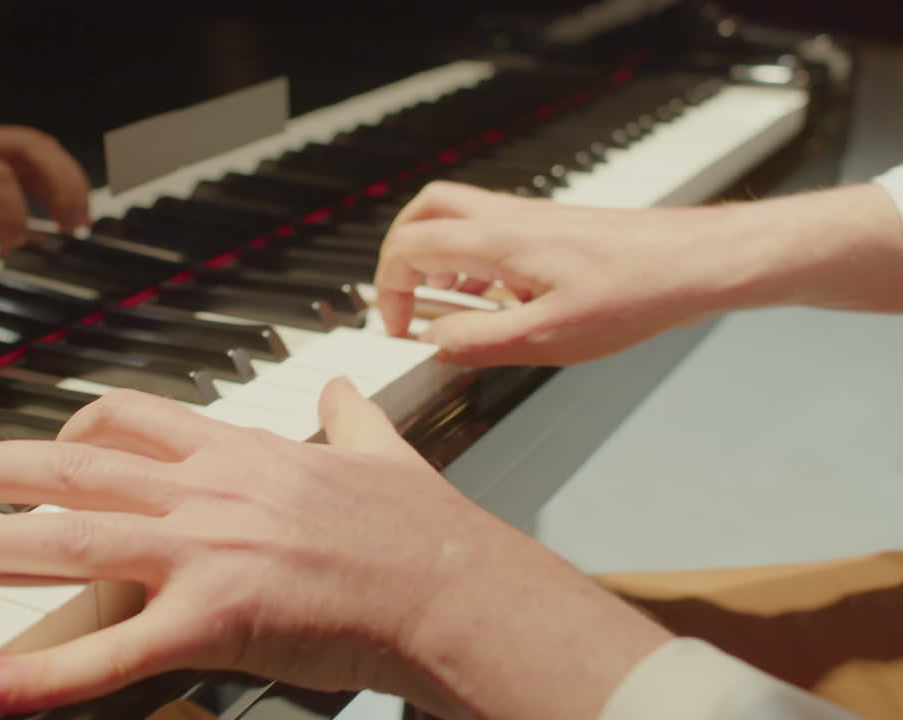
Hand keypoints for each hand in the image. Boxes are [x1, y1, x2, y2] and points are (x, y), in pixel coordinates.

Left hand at [0, 68, 90, 254]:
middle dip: (64, 186)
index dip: (12, 216)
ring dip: (68, 179)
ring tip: (79, 221)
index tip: (9, 250)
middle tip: (75, 228)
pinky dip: (56, 176)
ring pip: (40, 146)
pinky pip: (31, 153)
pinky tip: (61, 207)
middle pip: (34, 148)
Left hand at [0, 381, 669, 717]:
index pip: (130, 419)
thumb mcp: (380, 449)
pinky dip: (43, 671)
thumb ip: (348, 417)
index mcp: (239, 449)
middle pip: (72, 466)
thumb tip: (342, 388)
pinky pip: (113, 648)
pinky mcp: (216, 617)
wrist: (456, 586)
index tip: (39, 438)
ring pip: (71, 538)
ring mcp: (206, 550)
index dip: (69, 425)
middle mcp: (209, 489)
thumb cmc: (419, 529)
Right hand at [375, 181, 902, 366]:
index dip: (390, 290)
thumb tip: (432, 343)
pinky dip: (472, 259)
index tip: (399, 328)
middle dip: (400, 253)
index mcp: (497, 241)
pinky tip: (493, 300)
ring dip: (436, 256)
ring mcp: (530, 218)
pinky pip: (490, 230)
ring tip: (446, 304)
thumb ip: (478, 341)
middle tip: (404, 298)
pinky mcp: (551, 228)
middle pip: (424, 211)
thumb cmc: (636, 293)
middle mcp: (507, 219)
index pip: (409, 247)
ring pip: (456, 216)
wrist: (695, 262)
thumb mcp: (548, 336)